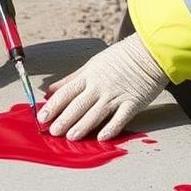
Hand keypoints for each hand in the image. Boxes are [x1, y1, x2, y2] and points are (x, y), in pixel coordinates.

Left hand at [38, 34, 168, 140]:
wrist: (148, 53)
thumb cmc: (119, 59)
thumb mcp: (91, 64)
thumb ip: (70, 79)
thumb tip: (50, 91)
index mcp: (88, 76)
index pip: (66, 92)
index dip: (53, 106)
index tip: (42, 117)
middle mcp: (100, 86)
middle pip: (78, 105)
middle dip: (64, 119)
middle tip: (53, 132)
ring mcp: (116, 95)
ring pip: (96, 113)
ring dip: (82, 126)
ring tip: (71, 137)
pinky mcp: (132, 102)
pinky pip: (120, 118)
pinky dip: (111, 128)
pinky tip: (101, 137)